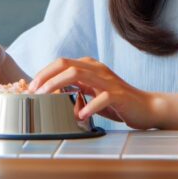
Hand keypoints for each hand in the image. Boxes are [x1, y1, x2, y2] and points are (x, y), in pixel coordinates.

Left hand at [29, 57, 157, 129]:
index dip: (44, 73)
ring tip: (47, 98)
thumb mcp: (92, 92)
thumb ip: (76, 89)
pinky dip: (88, 106)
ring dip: (59, 86)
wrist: (146, 108)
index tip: (31, 87)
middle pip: (66, 65)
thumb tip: (51, 93)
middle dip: (46, 77)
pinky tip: (79, 116)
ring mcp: (108, 81)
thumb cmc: (117, 102)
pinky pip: (101, 98)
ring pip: (79, 75)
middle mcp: (98, 69)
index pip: (62, 63)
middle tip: (33, 92)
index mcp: (90, 66)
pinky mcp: (119, 95)